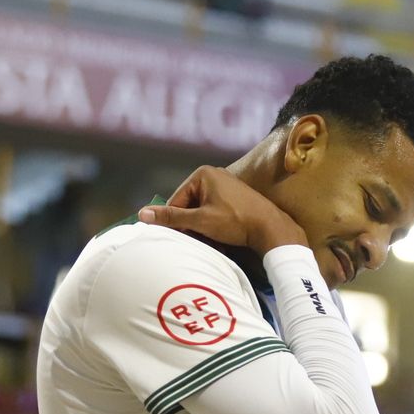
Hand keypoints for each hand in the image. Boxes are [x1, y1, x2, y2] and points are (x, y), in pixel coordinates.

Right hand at [139, 166, 305, 253]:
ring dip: (200, 226)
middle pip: (188, 204)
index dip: (175, 221)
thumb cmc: (235, 221)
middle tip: (195, 240)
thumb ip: (171, 217)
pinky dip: (212, 224)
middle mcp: (213, 174)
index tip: (178, 238)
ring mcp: (225, 185)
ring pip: (201, 209)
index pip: (176, 200)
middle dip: (189, 224)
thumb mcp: (200, 220)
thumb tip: (142, 214)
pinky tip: (218, 236)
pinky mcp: (234, 196)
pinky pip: (213, 210)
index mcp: (202, 174)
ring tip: (208, 240)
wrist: (270, 227)